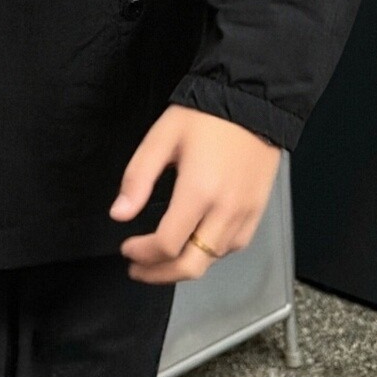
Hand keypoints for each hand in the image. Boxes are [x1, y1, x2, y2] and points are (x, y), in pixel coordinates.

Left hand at [109, 106, 280, 282]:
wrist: (253, 102)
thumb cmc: (205, 116)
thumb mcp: (162, 137)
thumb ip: (138, 178)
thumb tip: (119, 214)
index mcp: (199, 192)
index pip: (167, 244)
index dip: (142, 254)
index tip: (126, 248)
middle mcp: (225, 211)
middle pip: (191, 266)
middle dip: (159, 275)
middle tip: (138, 269)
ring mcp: (246, 215)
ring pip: (212, 260)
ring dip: (183, 265)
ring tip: (161, 257)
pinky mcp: (258, 213)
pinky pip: (233, 248)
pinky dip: (210, 254)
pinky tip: (194, 243)